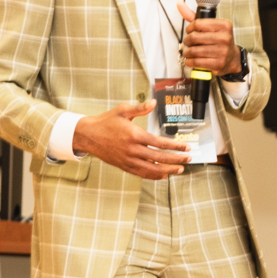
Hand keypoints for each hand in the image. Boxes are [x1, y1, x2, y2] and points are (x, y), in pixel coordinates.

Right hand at [72, 101, 193, 179]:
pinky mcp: (124, 166)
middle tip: (188, 159)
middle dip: (176, 160)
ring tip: (180, 170)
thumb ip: (140, 108)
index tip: (186, 147)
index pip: (159, 142)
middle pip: (159, 158)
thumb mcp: (122, 110)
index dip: (175, 146)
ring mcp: (128, 160)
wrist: (88, 135)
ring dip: (168, 170)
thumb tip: (154, 102)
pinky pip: (142, 174)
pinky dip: (154, 176)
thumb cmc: (106, 121)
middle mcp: (132, 150)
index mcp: (134, 135)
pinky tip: (164, 175)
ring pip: (152, 169)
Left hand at [177, 3, 240, 76]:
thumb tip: (180, 4)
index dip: (189, 28)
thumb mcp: (209, 26)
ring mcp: (222, 52)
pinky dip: (190, 61)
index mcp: (224, 25)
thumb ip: (193, 16)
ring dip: (187, 52)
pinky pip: (197, 62)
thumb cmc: (219, 41)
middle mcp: (225, 38)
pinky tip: (191, 60)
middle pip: (194, 37)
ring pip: (194, 51)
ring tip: (188, 52)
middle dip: (187, 41)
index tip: (189, 31)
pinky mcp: (219, 64)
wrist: (232, 58)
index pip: (198, 23)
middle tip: (188, 42)